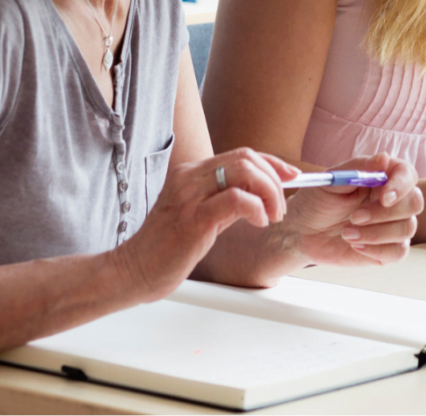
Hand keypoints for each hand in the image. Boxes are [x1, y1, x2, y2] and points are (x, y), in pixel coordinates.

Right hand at [114, 148, 296, 300]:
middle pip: (246, 158)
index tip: (291, 176)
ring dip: (269, 193)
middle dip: (274, 179)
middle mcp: (190, 176)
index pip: (241, 154)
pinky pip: (236, 199)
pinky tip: (259, 223)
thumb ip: (225, 201)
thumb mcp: (199, 215)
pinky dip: (256, 208)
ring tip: (271, 216)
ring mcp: (190, 195)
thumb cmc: (165, 248)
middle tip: (279, 207)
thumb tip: (258, 196)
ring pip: (244, 172)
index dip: (272, 163)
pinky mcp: (193, 218)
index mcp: (191, 172)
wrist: (134, 270)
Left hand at [276, 154, 422, 267]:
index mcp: (382, 177)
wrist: (302, 232)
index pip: (408, 174)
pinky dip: (377, 250)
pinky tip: (355, 245)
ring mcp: (393, 225)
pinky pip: (399, 252)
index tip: (384, 197)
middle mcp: (393, 200)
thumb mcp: (331, 181)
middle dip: (384, 213)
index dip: (401, 185)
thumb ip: (359, 168)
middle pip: (415, 203)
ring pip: (407, 229)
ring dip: (376, 233)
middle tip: (354, 217)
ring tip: (346, 232)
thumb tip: (384, 158)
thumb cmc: (316, 201)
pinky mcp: (388, 249)